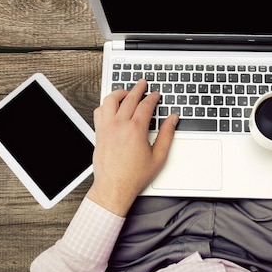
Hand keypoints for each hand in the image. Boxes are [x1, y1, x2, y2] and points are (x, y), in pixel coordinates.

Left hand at [87, 79, 178, 215]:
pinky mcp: (98, 133)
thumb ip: (167, 135)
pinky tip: (111, 106)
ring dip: (120, 93)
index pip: (145, 105)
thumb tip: (172, 120)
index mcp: (135, 130)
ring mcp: (106, 128)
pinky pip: (99, 112)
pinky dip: (105, 105)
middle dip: (138, 88)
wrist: (114, 188)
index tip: (156, 94)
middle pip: (129, 98)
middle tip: (143, 83)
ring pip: (110, 101)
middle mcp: (119, 125)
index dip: (152, 97)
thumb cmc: (134, 177)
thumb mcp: (158, 157)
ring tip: (126, 92)